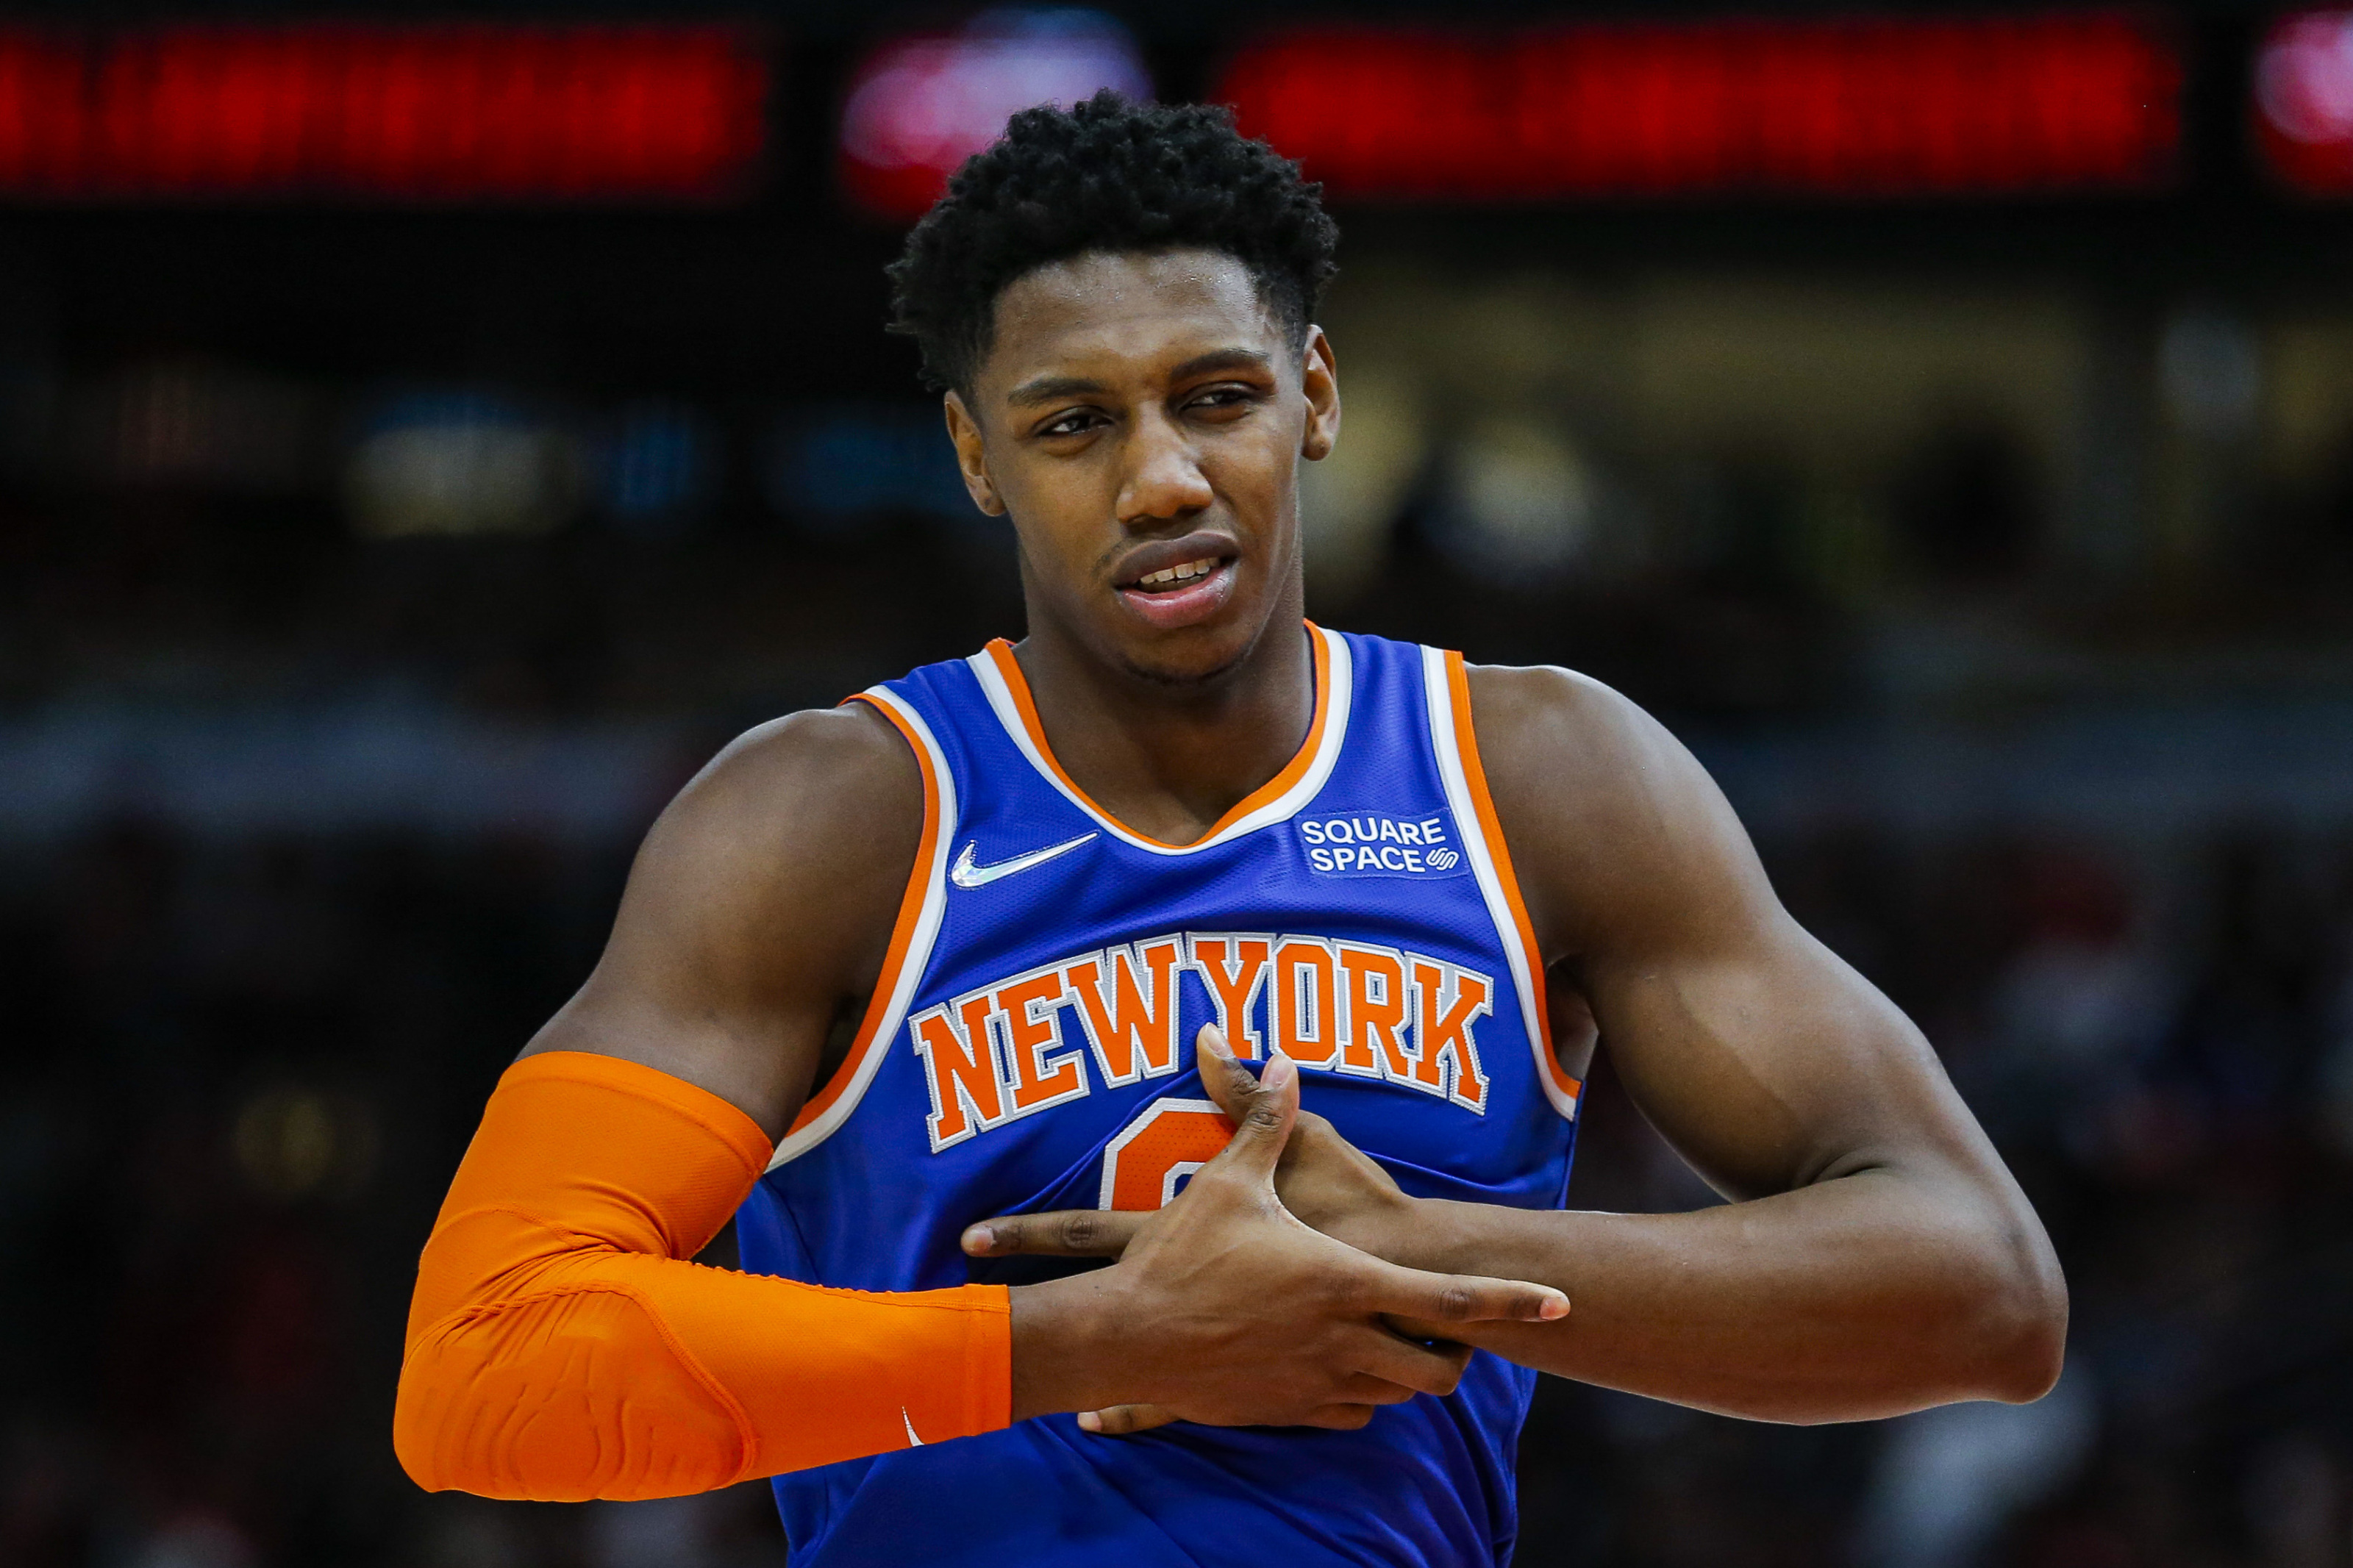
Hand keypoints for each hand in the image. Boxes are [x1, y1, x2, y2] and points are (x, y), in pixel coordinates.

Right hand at [981, 1028, 1560, 1434]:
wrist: (1126, 1337)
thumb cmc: (1179, 1256)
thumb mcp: (1228, 1181)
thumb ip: (1266, 1120)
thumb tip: (1279, 1057)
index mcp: (1343, 1281)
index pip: (1452, 1303)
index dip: (1512, 1303)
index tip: (1559, 1304)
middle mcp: (1342, 1341)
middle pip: (1437, 1370)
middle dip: (1458, 1354)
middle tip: (1453, 1326)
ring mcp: (1316, 1383)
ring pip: (1398, 1397)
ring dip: (1410, 1373)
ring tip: (1403, 1340)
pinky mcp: (1285, 1411)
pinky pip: (1350, 1415)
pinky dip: (1363, 1397)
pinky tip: (1346, 1365)